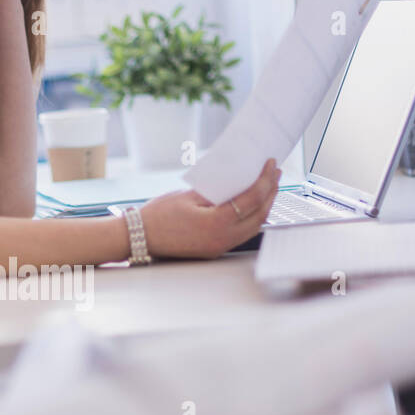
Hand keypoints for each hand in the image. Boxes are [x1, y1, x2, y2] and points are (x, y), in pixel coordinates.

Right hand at [139, 160, 280, 258]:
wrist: (139, 238)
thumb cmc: (157, 215)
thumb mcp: (188, 196)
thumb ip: (215, 191)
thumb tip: (237, 182)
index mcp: (216, 224)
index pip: (251, 200)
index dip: (264, 181)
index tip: (271, 165)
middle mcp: (222, 239)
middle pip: (260, 215)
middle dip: (271, 192)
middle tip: (275, 174)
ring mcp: (220, 247)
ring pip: (254, 226)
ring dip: (265, 206)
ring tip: (268, 187)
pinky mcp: (215, 249)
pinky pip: (242, 233)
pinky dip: (252, 217)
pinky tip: (253, 205)